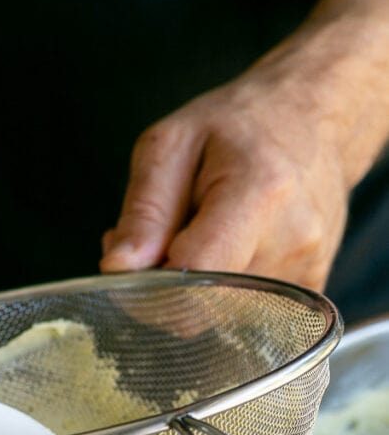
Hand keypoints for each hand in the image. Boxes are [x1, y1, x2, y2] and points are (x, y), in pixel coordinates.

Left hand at [101, 0, 388, 291]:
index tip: (133, 264)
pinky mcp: (310, 290)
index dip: (149, 287)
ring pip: (220, 316)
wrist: (315, 118)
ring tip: (197, 237)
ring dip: (193, 289)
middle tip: (161, 242)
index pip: (192, 279)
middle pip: (203, 308)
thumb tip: (119, 270)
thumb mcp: (171, 145)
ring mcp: (306, 269)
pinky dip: (220, 294)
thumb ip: (144, 212)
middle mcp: (292, 241)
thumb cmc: (239, 127)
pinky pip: (245, 315)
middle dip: (165, 289)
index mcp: (259, 196)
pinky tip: (223, 252)